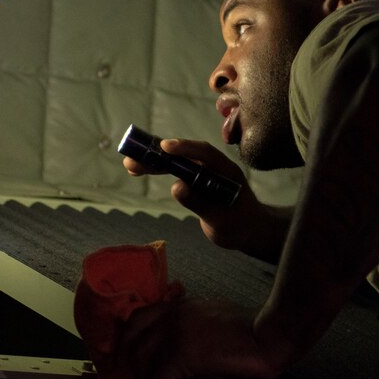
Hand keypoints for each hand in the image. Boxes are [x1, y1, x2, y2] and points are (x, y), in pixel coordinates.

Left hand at [98, 297, 283, 378]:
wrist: (270, 334)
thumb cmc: (248, 331)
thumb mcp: (210, 321)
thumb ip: (189, 330)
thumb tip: (176, 362)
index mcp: (177, 306)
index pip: (136, 321)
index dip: (128, 347)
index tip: (134, 371)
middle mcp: (171, 314)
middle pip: (132, 343)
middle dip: (134, 373)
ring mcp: (176, 330)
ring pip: (142, 363)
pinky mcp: (185, 350)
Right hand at [122, 138, 287, 261]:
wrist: (248, 232)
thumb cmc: (240, 226)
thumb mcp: (220, 219)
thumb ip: (199, 203)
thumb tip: (176, 187)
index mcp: (225, 170)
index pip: (204, 153)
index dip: (184, 148)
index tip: (164, 147)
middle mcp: (213, 166)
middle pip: (184, 155)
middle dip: (158, 155)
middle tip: (132, 159)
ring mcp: (203, 172)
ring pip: (176, 162)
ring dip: (154, 162)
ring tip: (130, 165)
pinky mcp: (195, 180)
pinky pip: (175, 171)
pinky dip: (159, 170)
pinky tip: (141, 170)